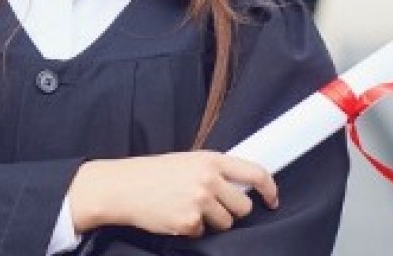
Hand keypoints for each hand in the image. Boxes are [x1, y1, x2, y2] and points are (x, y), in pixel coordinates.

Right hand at [67, 151, 277, 237]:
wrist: (121, 187)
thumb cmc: (151, 174)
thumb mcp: (184, 161)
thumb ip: (212, 170)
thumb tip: (241, 185)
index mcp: (209, 159)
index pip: (255, 172)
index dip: (270, 188)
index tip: (272, 199)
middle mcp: (207, 179)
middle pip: (243, 206)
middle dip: (232, 210)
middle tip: (211, 206)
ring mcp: (199, 201)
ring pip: (227, 223)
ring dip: (212, 221)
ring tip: (187, 208)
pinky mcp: (189, 222)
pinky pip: (203, 233)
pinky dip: (191, 229)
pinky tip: (174, 216)